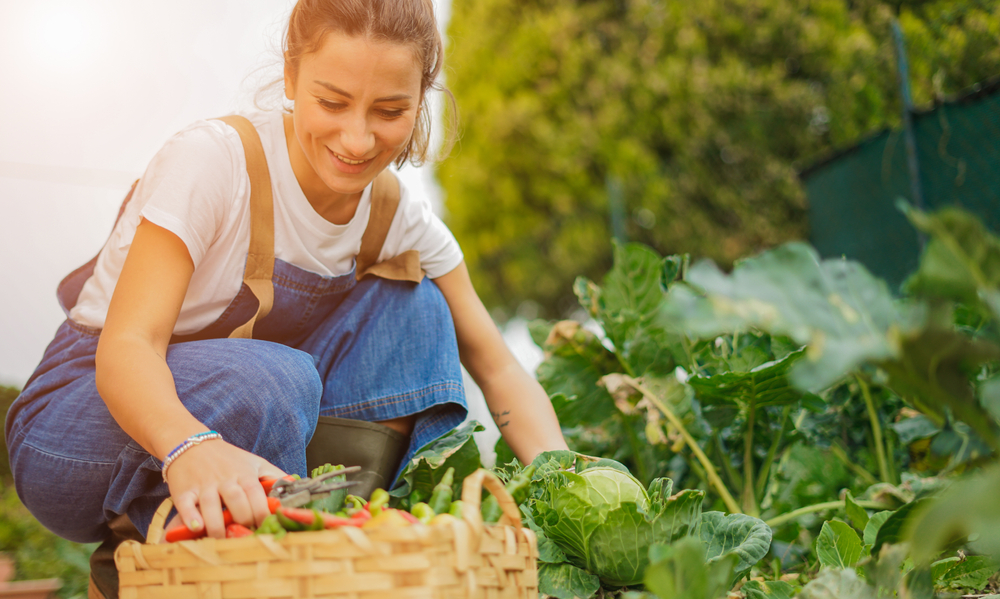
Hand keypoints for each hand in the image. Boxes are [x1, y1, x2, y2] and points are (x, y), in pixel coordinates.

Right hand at [164, 440, 285, 538]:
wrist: (192, 443)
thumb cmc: (228, 458)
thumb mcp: (255, 462)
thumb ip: (275, 475)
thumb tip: (295, 487)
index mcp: (244, 474)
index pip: (257, 495)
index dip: (262, 513)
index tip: (266, 527)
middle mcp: (225, 480)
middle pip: (237, 501)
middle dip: (243, 520)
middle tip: (244, 535)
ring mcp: (204, 485)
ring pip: (211, 506)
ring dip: (217, 526)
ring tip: (222, 539)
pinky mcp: (184, 491)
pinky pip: (186, 505)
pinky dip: (190, 517)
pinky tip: (197, 527)